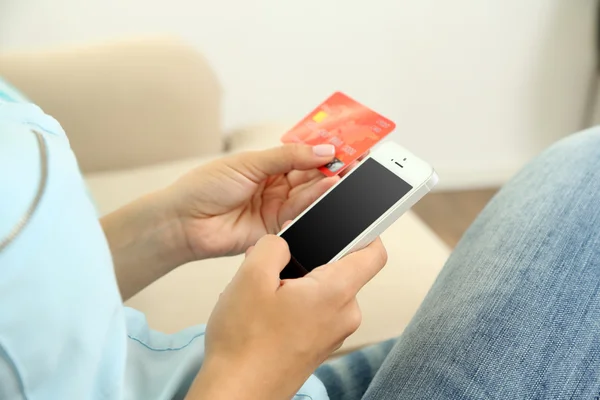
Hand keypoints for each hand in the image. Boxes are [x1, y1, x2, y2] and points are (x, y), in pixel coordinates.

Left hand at [167, 143, 338, 259]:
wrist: (184, 222)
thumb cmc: (207, 186)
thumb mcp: (249, 163)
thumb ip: (287, 157)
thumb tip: (323, 149)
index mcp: (268, 164)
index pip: (303, 153)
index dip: (323, 147)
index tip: (346, 142)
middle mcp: (276, 185)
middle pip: (311, 174)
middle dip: (332, 166)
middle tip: (354, 160)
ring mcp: (277, 207)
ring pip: (309, 193)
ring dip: (327, 184)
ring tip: (344, 174)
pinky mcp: (278, 228)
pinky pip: (301, 213)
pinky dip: (316, 202)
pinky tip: (329, 189)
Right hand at [186, 235, 387, 399]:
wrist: (236, 394)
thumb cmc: (243, 344)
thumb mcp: (250, 276)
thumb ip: (272, 245)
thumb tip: (282, 243)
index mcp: (335, 292)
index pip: (374, 253)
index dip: (366, 231)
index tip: (349, 222)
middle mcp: (343, 315)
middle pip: (340, 269)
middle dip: (309, 260)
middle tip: (276, 264)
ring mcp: (332, 334)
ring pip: (323, 291)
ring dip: (296, 283)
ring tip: (264, 293)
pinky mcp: (317, 346)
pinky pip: (314, 312)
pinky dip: (294, 304)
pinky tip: (264, 312)